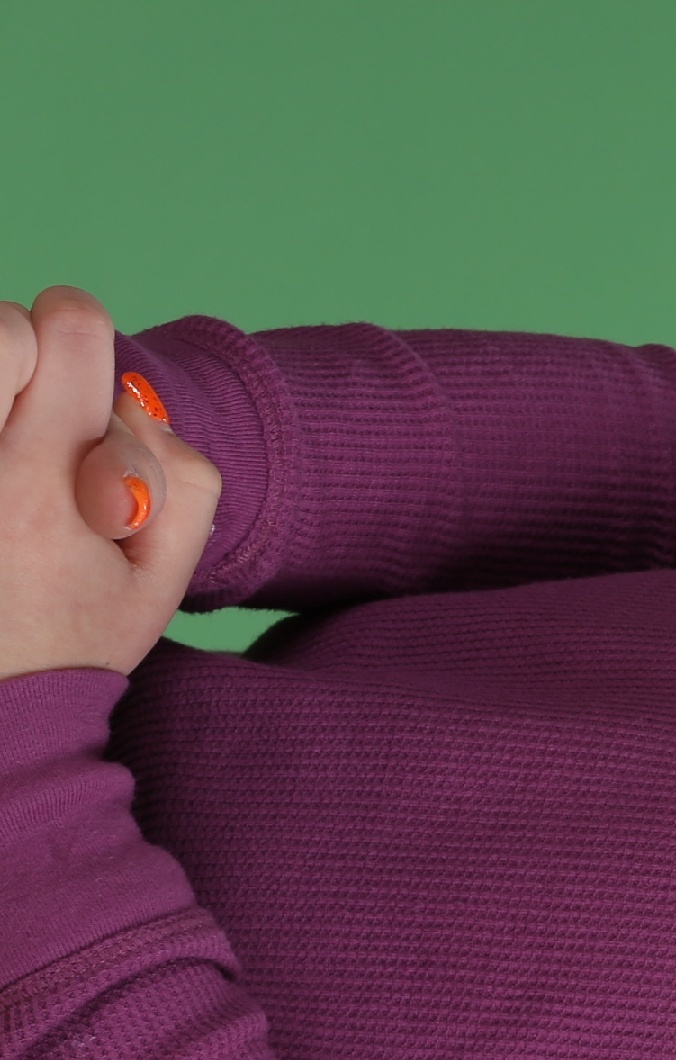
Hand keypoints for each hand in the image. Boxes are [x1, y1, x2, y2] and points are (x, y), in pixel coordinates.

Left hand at [0, 287, 220, 683]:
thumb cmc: (69, 645)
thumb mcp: (159, 583)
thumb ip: (184, 480)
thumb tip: (134, 402)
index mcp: (44, 482)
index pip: (71, 324)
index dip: (85, 347)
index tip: (77, 406)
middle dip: (23, 354)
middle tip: (25, 419)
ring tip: (5, 454)